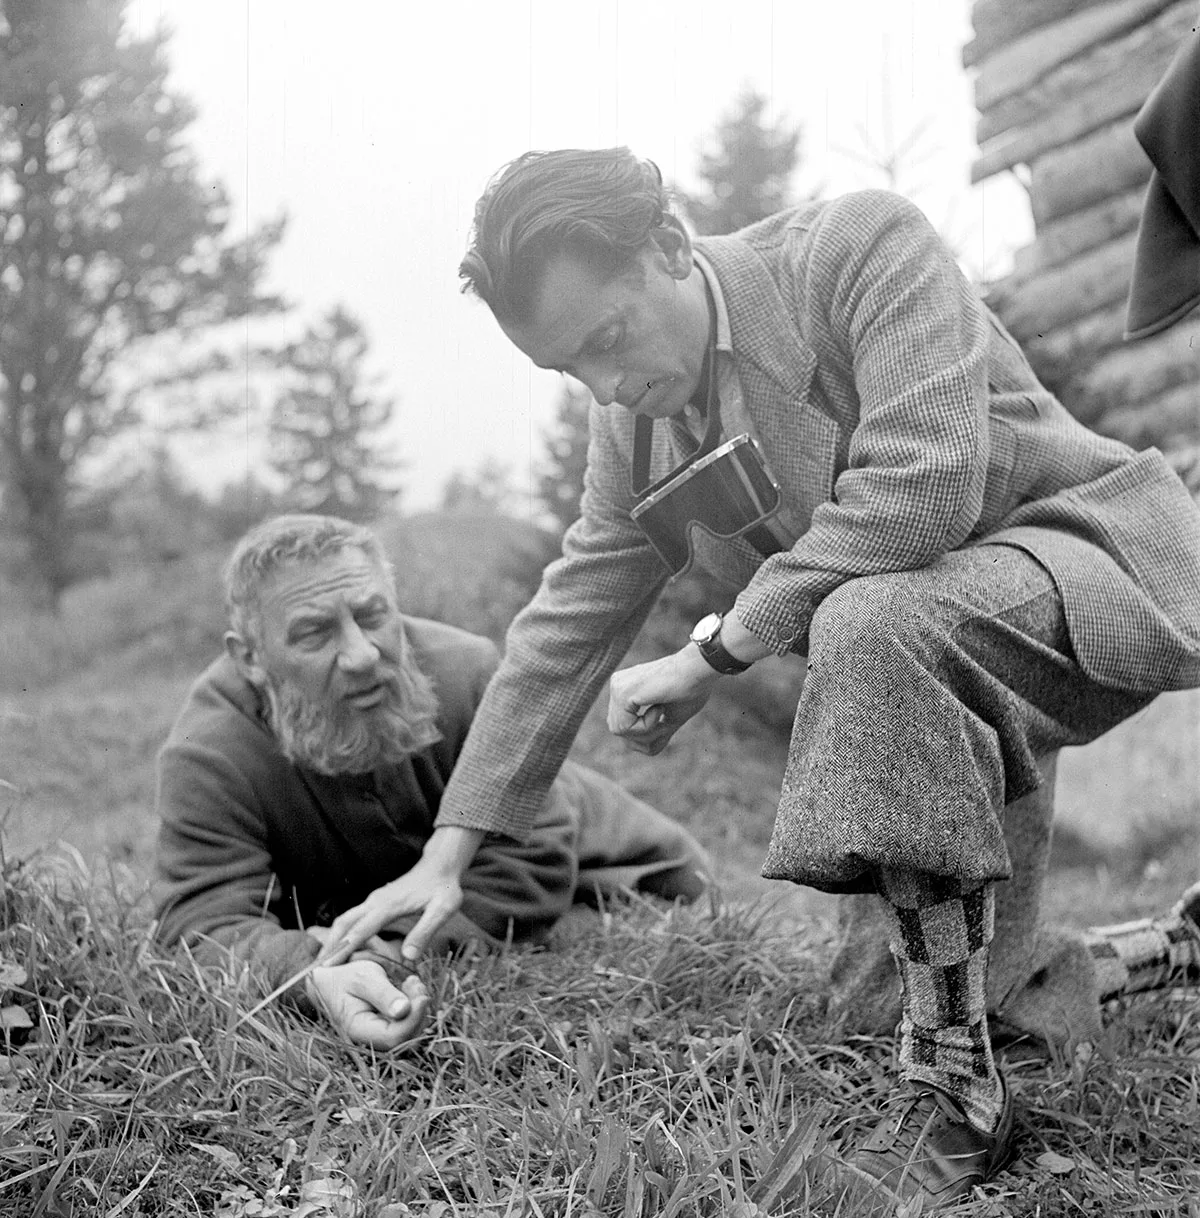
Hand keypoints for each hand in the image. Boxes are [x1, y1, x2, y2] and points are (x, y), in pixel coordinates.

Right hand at [306, 960, 430, 1050]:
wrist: (332, 981)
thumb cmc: (344, 978)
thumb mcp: (362, 978)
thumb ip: (382, 994)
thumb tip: (404, 1010)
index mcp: (359, 1030)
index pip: (393, 1037)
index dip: (413, 1020)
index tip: (423, 996)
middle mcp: (371, 1039)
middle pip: (406, 1037)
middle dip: (418, 1012)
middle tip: (414, 982)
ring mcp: (380, 1034)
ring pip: (410, 1030)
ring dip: (418, 1007)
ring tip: (411, 981)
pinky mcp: (388, 1026)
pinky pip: (408, 1022)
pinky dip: (414, 1005)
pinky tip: (409, 986)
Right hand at [316, 827, 482, 966]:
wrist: (441, 865)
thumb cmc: (444, 888)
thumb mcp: (442, 910)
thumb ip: (424, 932)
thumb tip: (408, 957)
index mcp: (387, 906)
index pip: (359, 931)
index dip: (342, 950)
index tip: (326, 968)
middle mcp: (375, 902)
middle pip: (343, 924)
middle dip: (327, 946)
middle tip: (314, 971)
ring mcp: (373, 901)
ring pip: (345, 920)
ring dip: (331, 939)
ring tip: (321, 964)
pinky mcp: (376, 903)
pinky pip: (352, 919)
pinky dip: (341, 933)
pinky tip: (339, 948)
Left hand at [607, 646, 719, 754]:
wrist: (697, 670)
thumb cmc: (690, 689)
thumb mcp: (671, 717)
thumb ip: (656, 732)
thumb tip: (648, 750)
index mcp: (627, 688)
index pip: (624, 726)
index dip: (645, 735)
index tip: (664, 723)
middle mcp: (617, 685)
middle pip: (619, 730)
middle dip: (644, 737)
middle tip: (664, 724)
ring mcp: (617, 687)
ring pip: (620, 731)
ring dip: (647, 732)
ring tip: (662, 714)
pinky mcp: (622, 693)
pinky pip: (625, 728)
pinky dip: (646, 726)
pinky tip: (659, 707)